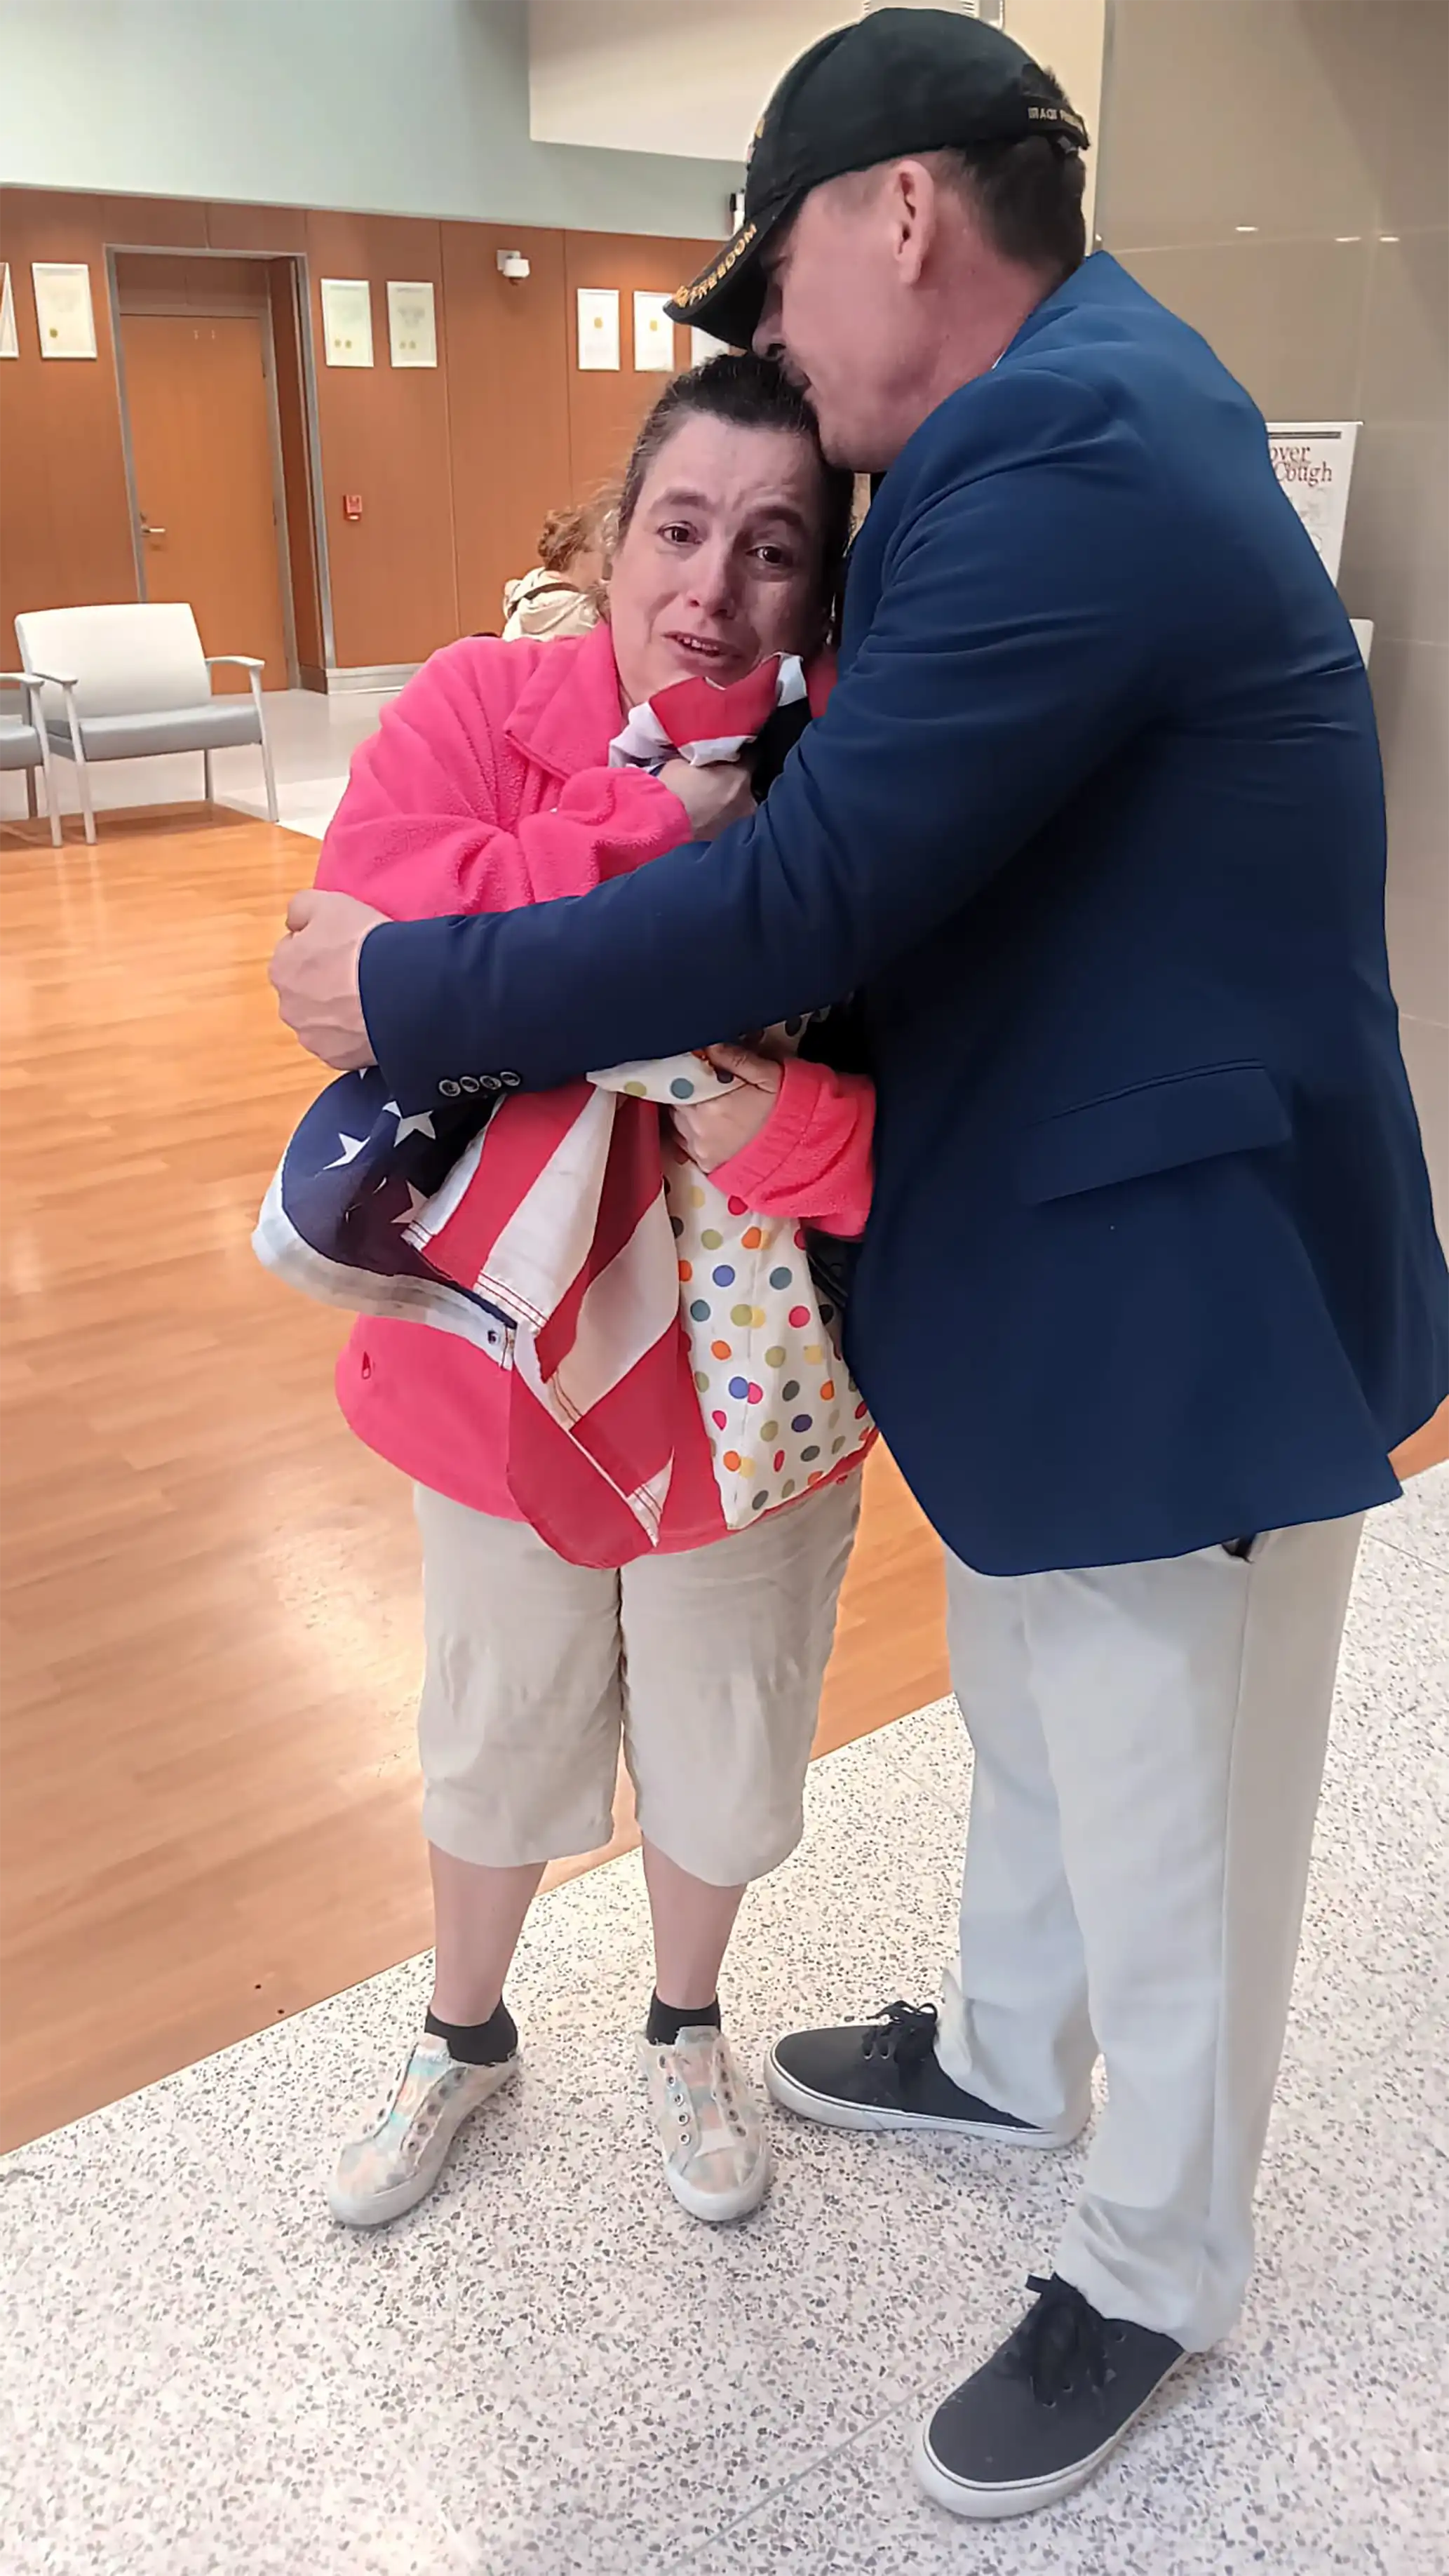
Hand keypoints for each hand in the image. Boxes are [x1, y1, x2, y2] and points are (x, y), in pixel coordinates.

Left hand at [269, 888, 385, 1070]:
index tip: (343, 948)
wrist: (399, 988)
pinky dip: (353, 1035)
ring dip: (338, 1011)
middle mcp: (288, 1006)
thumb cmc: (362, 944)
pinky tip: (373, 1020)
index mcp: (281, 968)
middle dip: (325, 983)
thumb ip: (300, 908)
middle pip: (306, 991)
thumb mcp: (328, 903)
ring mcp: (311, 1037)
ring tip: (369, 998)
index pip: (294, 954)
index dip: (320, 949)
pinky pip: (342, 1044)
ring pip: (322, 1020)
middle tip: (358, 973)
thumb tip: (293, 924)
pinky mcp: (336, 1059)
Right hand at [657, 758, 756, 841]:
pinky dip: (716, 811)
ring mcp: (733, 820)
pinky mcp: (718, 834)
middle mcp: (744, 800)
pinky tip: (702, 807)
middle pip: (746, 783)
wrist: (661, 818)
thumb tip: (708, 754)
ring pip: (735, 802)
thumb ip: (708, 755)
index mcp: (741, 776)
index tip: (732, 749)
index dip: (742, 752)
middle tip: (719, 771)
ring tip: (709, 791)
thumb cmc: (675, 783)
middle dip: (736, 777)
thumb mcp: (692, 757)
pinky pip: (721, 816)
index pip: (753, 756)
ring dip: (726, 796)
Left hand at [672, 1043, 782, 1172]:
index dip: (679, 1072)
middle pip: (672, 1103)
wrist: (801, 1148)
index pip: (674, 1083)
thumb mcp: (767, 1074)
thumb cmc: (785, 1108)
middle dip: (682, 1091)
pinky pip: (683, 1143)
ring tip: (706, 1104)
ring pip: (675, 1123)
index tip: (689, 1065)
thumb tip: (708, 1044)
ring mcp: (699, 1150)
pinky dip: (689, 1132)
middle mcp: (698, 1129)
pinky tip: (706, 1124)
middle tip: (700, 1084)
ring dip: (683, 1112)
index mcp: (710, 1105)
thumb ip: (734, 1057)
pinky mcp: (705, 1165)